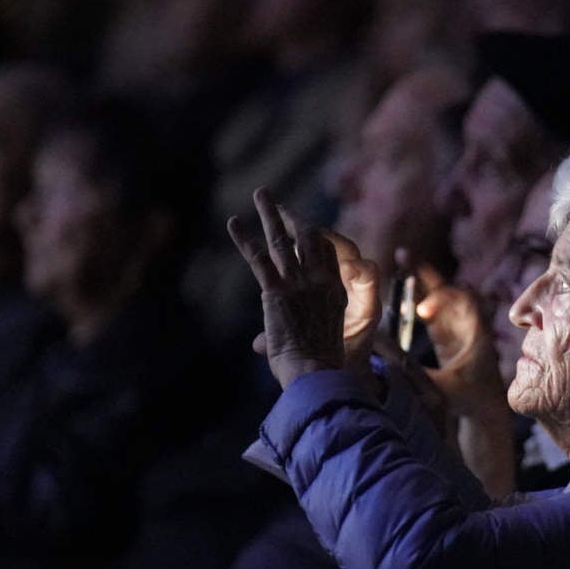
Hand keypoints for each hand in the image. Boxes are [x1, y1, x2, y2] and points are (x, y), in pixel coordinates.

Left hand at [229, 188, 380, 389]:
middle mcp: (320, 283)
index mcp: (335, 294)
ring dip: (270, 215)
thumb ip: (285, 334)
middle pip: (309, 239)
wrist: (316, 375)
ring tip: (261, 193)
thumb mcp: (312, 344)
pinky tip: (234, 222)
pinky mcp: (276, 292)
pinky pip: (258, 258)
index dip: (315, 238)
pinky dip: (244, 239)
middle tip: (279, 204)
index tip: (300, 226)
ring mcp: (298, 285)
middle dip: (293, 218)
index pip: (329, 254)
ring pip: (283, 241)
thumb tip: (255, 344)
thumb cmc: (318, 368)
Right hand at [400, 251, 506, 417]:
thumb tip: (391, 367)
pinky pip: (431, 312)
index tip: (422, 312)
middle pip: (448, 289)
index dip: (442, 298)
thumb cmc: (471, 400)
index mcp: (475, 333)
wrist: (485, 410)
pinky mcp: (446, 337)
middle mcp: (467, 325)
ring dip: (420, 283)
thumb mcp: (446, 391)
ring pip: (438, 298)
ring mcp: (456, 329)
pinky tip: (400, 297)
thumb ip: (420, 380)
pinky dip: (416, 301)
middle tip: (404, 255)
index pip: (464, 301)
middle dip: (427, 274)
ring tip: (400, 262)